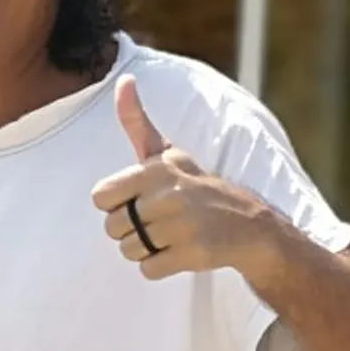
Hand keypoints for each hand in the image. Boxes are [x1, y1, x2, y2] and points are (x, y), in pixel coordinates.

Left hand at [91, 75, 275, 280]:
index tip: (138, 199)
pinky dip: (160, 266)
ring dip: (145, 249)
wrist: (249, 224)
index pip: (100, 197)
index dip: (115, 203)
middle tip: (158, 221)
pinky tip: (179, 251)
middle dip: (129, 229)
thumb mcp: (168, 153)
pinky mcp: (191, 254)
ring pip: (128, 251)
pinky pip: (148, 270)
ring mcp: (180, 226)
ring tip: (169, 235)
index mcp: (155, 170)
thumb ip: (137, 123)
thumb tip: (123, 80)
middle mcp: (167, 195)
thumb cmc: (196, 186)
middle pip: (111, 228)